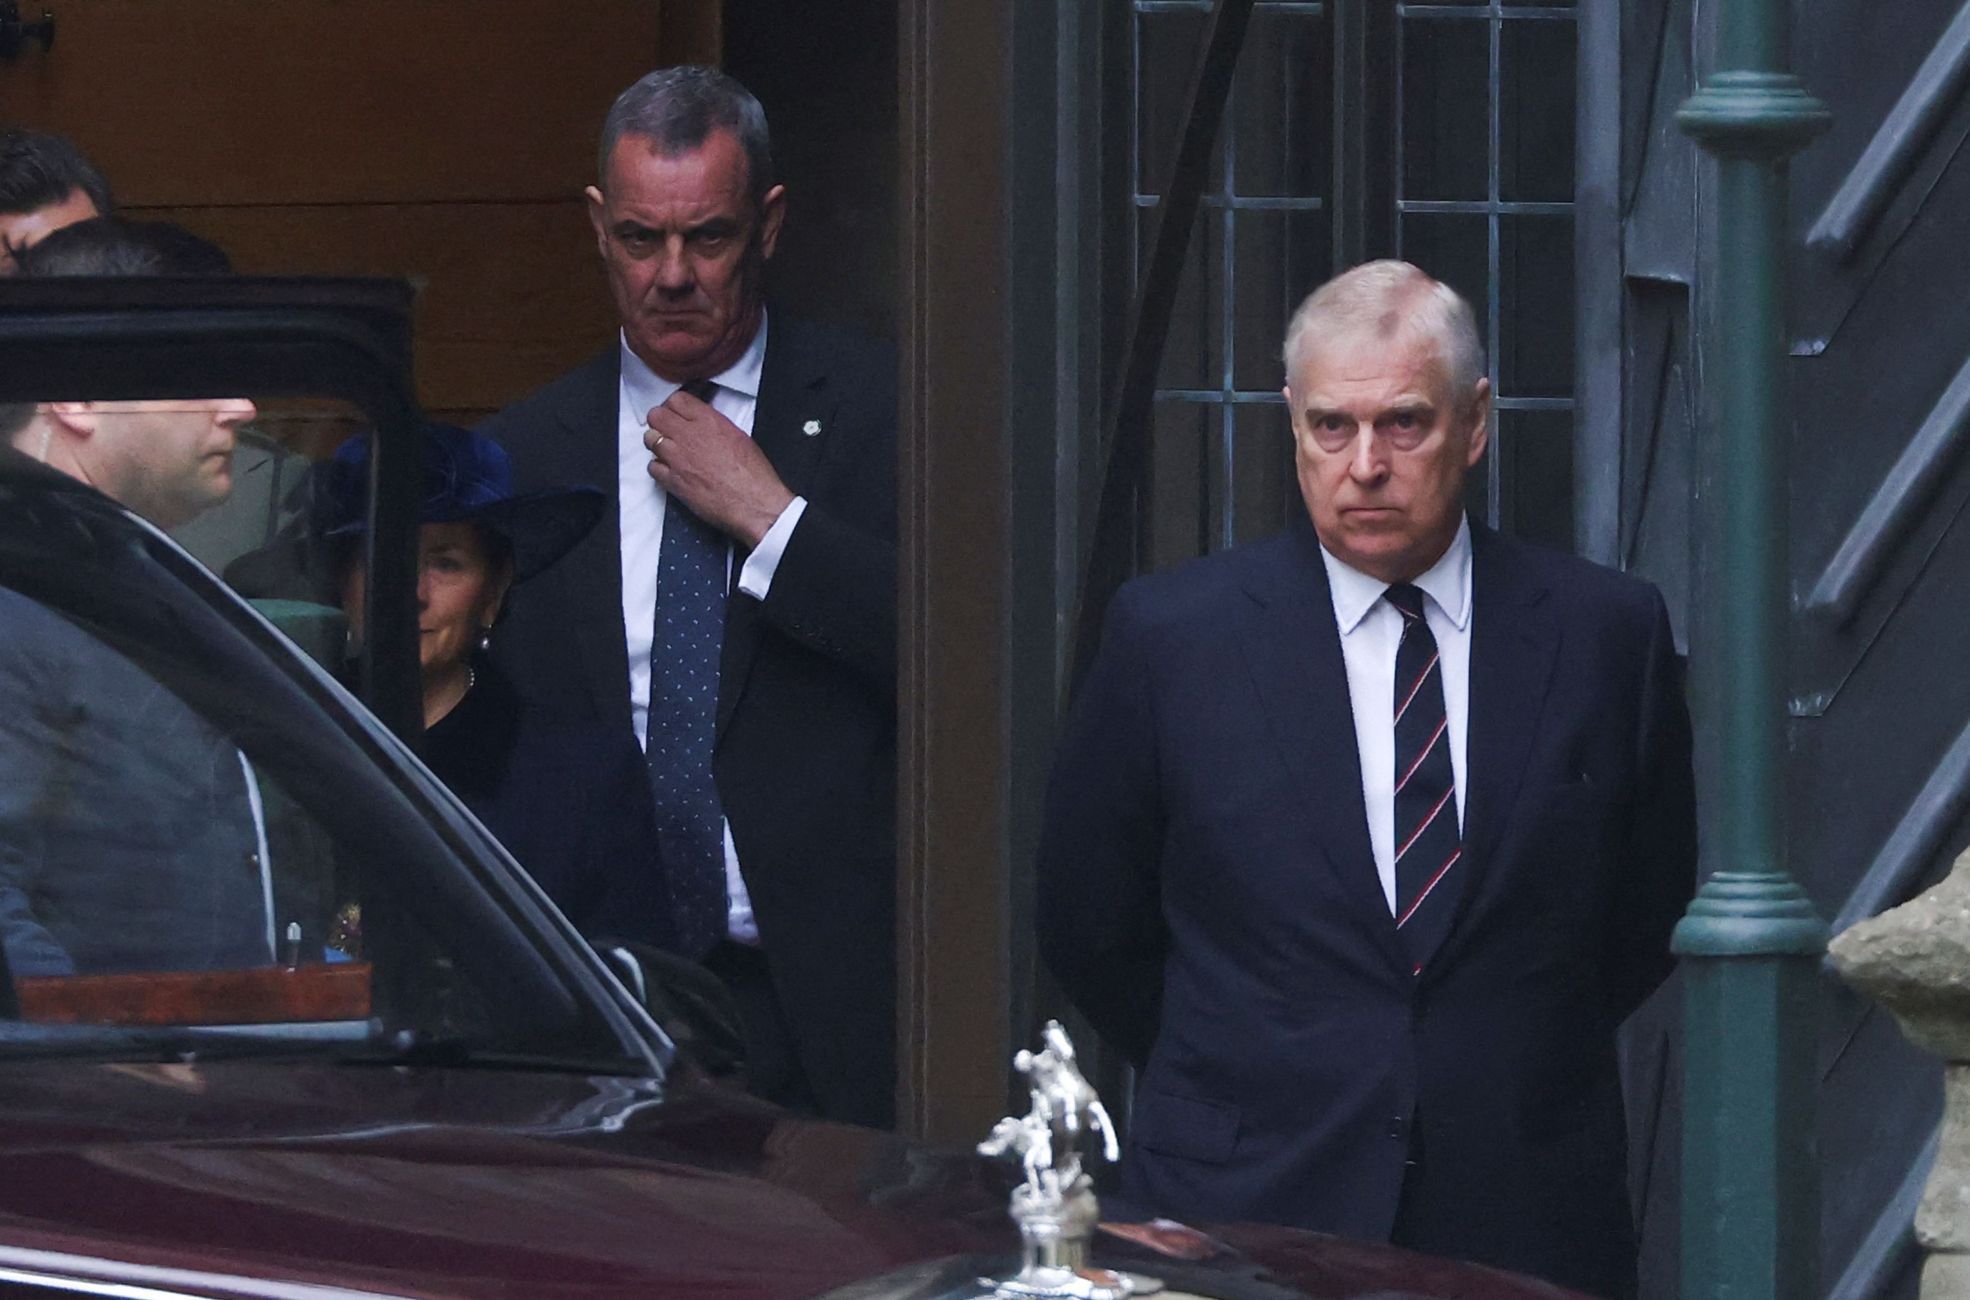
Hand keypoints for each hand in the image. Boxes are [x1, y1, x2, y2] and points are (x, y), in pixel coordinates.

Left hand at [644, 390, 794, 547]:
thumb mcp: (738, 436)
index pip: (677, 399)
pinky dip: (658, 468)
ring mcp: (677, 458)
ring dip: (657, 443)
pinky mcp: (672, 480)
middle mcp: (689, 435)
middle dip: (660, 421)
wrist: (754, 503)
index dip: (674, 406)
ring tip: (669, 451)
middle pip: (657, 416)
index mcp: (709, 421)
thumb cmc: (753, 474)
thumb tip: (702, 424)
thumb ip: (713, 425)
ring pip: (650, 439)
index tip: (676, 414)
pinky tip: (671, 471)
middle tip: (668, 430)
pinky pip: (652, 466)